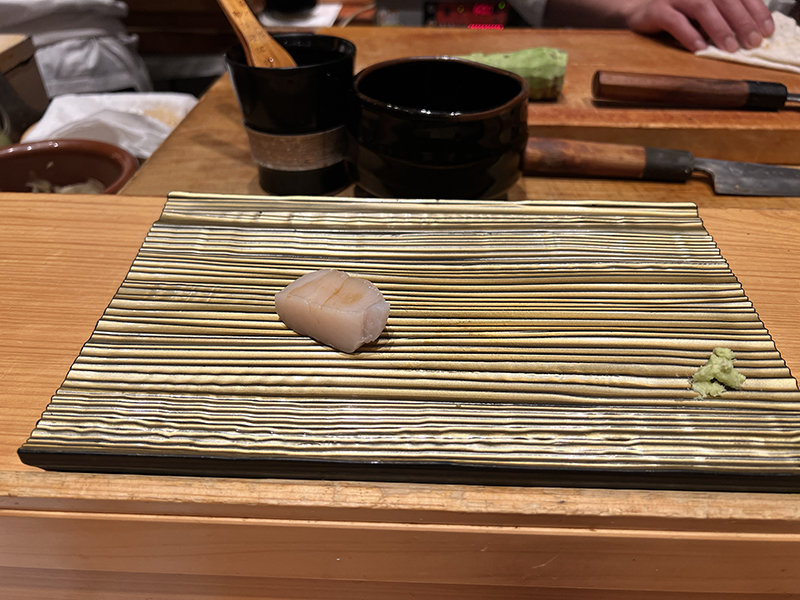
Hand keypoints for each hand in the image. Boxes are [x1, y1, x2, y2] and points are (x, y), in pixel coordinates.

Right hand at [625, 0, 774, 51]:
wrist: (640, 9)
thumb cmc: (678, 12)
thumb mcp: (706, 10)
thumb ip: (725, 16)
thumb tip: (751, 32)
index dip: (756, 11)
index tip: (766, 31)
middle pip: (725, 0)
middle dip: (742, 22)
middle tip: (753, 42)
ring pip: (702, 7)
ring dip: (719, 28)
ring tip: (729, 47)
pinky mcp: (657, 10)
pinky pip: (675, 21)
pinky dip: (689, 35)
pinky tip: (699, 48)